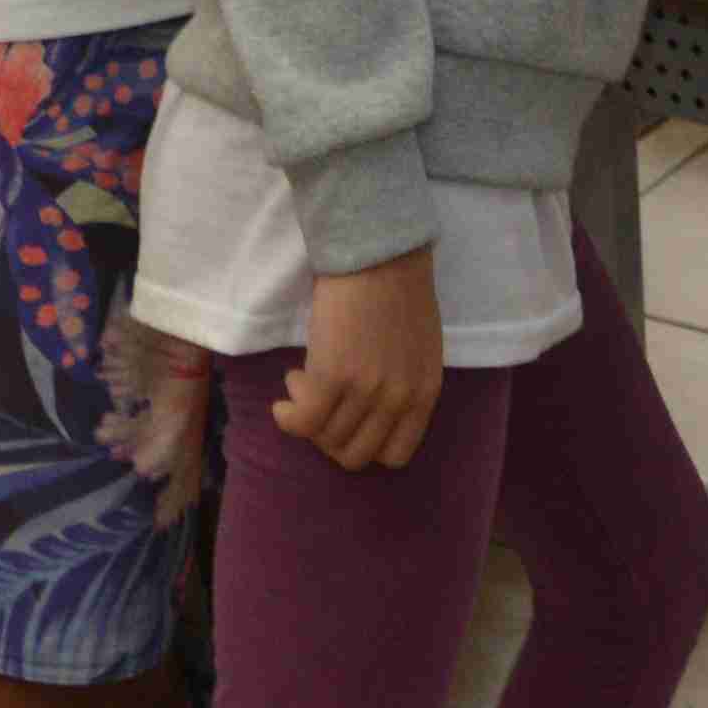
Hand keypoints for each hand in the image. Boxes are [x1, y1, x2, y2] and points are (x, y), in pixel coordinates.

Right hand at [278, 256, 446, 473]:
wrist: (377, 252)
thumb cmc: (398, 290)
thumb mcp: (419, 349)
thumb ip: (403, 385)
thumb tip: (369, 415)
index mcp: (424, 394)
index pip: (395, 455)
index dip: (364, 444)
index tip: (348, 423)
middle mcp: (398, 400)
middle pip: (355, 454)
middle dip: (331, 437)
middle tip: (320, 404)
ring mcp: (366, 391)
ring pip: (326, 438)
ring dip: (308, 414)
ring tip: (301, 381)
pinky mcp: (332, 375)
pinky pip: (302, 421)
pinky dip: (287, 417)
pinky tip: (283, 400)